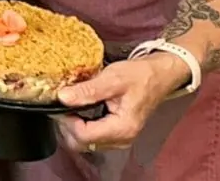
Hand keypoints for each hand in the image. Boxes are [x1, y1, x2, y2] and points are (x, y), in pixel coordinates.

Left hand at [55, 53, 190, 153]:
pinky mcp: (116, 134)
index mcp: (122, 128)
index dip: (67, 120)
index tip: (61, 103)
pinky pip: (92, 137)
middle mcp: (122, 139)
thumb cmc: (140, 76)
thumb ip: (88, 90)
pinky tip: (80, 110)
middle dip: (67, 126)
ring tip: (72, 105)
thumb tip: (62, 98)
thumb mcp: (112, 78)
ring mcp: (119, 138)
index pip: (84, 136)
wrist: (158, 76)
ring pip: (85, 143)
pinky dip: (82, 126)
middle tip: (63, 104)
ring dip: (73, 126)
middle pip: (82, 144)